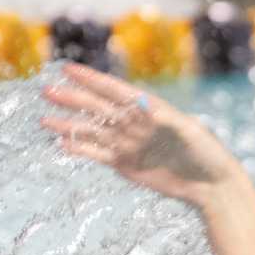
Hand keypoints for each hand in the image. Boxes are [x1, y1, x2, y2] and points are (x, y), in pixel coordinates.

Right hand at [40, 64, 245, 208]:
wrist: (210, 185)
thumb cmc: (206, 153)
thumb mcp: (189, 132)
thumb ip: (165, 119)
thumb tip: (140, 104)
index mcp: (148, 108)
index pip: (114, 90)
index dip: (91, 79)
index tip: (68, 69)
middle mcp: (135, 123)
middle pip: (98, 108)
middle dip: (73, 99)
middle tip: (47, 91)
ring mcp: (129, 144)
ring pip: (93, 131)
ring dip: (69, 125)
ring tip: (44, 120)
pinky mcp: (126, 165)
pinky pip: (99, 155)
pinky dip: (81, 149)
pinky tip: (62, 144)